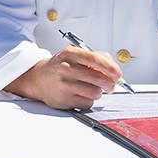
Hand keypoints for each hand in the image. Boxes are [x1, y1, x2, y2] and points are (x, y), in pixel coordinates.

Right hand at [5, 47, 120, 109]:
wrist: (39, 79)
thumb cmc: (62, 67)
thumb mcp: (75, 56)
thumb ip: (97, 58)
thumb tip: (114, 70)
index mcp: (70, 54)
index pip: (95, 59)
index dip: (110, 68)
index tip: (118, 74)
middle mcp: (65, 69)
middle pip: (99, 79)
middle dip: (109, 84)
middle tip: (109, 85)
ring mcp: (63, 85)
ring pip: (95, 93)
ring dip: (97, 93)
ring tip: (90, 88)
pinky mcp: (63, 100)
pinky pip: (87, 103)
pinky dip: (88, 100)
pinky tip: (79, 95)